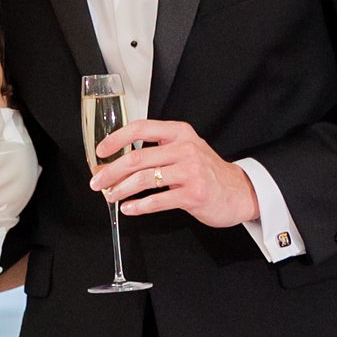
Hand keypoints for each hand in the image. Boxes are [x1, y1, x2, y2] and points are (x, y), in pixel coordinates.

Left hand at [94, 117, 260, 229]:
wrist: (239, 191)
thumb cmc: (207, 172)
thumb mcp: (184, 152)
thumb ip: (155, 152)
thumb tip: (115, 163)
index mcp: (179, 133)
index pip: (141, 128)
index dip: (116, 139)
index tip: (100, 151)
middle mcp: (185, 148)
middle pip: (137, 158)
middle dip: (111, 171)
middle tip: (96, 182)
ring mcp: (190, 171)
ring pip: (144, 179)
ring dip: (121, 190)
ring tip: (110, 196)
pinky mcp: (193, 194)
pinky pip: (158, 200)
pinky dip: (139, 206)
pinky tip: (128, 208)